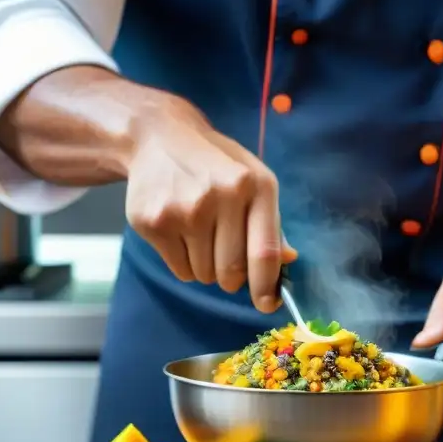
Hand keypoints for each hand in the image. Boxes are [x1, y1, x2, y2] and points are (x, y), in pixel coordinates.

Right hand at [124, 95, 296, 312]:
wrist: (157, 137)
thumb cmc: (214, 165)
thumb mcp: (251, 179)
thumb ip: (270, 222)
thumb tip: (288, 260)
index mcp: (256, 186)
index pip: (265, 252)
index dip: (267, 286)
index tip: (267, 304)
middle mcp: (223, 196)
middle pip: (231, 272)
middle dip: (231, 277)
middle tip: (224, 255)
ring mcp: (186, 210)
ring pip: (204, 275)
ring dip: (205, 267)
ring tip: (198, 232)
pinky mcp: (154, 222)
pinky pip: (180, 270)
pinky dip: (184, 263)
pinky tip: (180, 231)